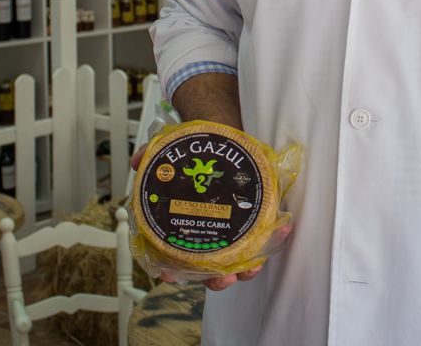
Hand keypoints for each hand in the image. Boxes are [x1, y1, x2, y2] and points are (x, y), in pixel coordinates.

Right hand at [130, 146, 293, 290]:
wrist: (223, 141)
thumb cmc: (197, 157)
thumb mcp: (172, 156)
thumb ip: (153, 159)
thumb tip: (137, 161)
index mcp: (189, 226)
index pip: (177, 258)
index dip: (173, 270)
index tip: (170, 274)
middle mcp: (210, 235)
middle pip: (212, 269)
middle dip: (217, 279)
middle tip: (223, 276)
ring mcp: (234, 230)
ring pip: (239, 260)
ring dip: (247, 267)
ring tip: (253, 265)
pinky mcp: (255, 218)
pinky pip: (265, 233)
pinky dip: (274, 235)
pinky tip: (282, 228)